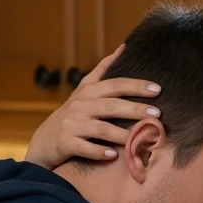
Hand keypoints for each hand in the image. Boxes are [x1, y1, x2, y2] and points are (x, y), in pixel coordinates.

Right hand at [26, 45, 162, 167]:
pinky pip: (85, 147)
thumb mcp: (84, 90)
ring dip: (121, 133)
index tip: (157, 89)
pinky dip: (99, 151)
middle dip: (135, 109)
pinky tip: (113, 155)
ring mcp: (72, 124)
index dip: (136, 86)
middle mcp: (80, 105)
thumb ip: (103, 70)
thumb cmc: (73, 115)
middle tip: (157, 114)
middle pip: (111, 105)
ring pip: (101, 128)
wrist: (45, 141)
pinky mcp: (66, 143)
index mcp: (88, 92)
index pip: (115, 85)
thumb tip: (124, 47)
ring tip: (139, 138)